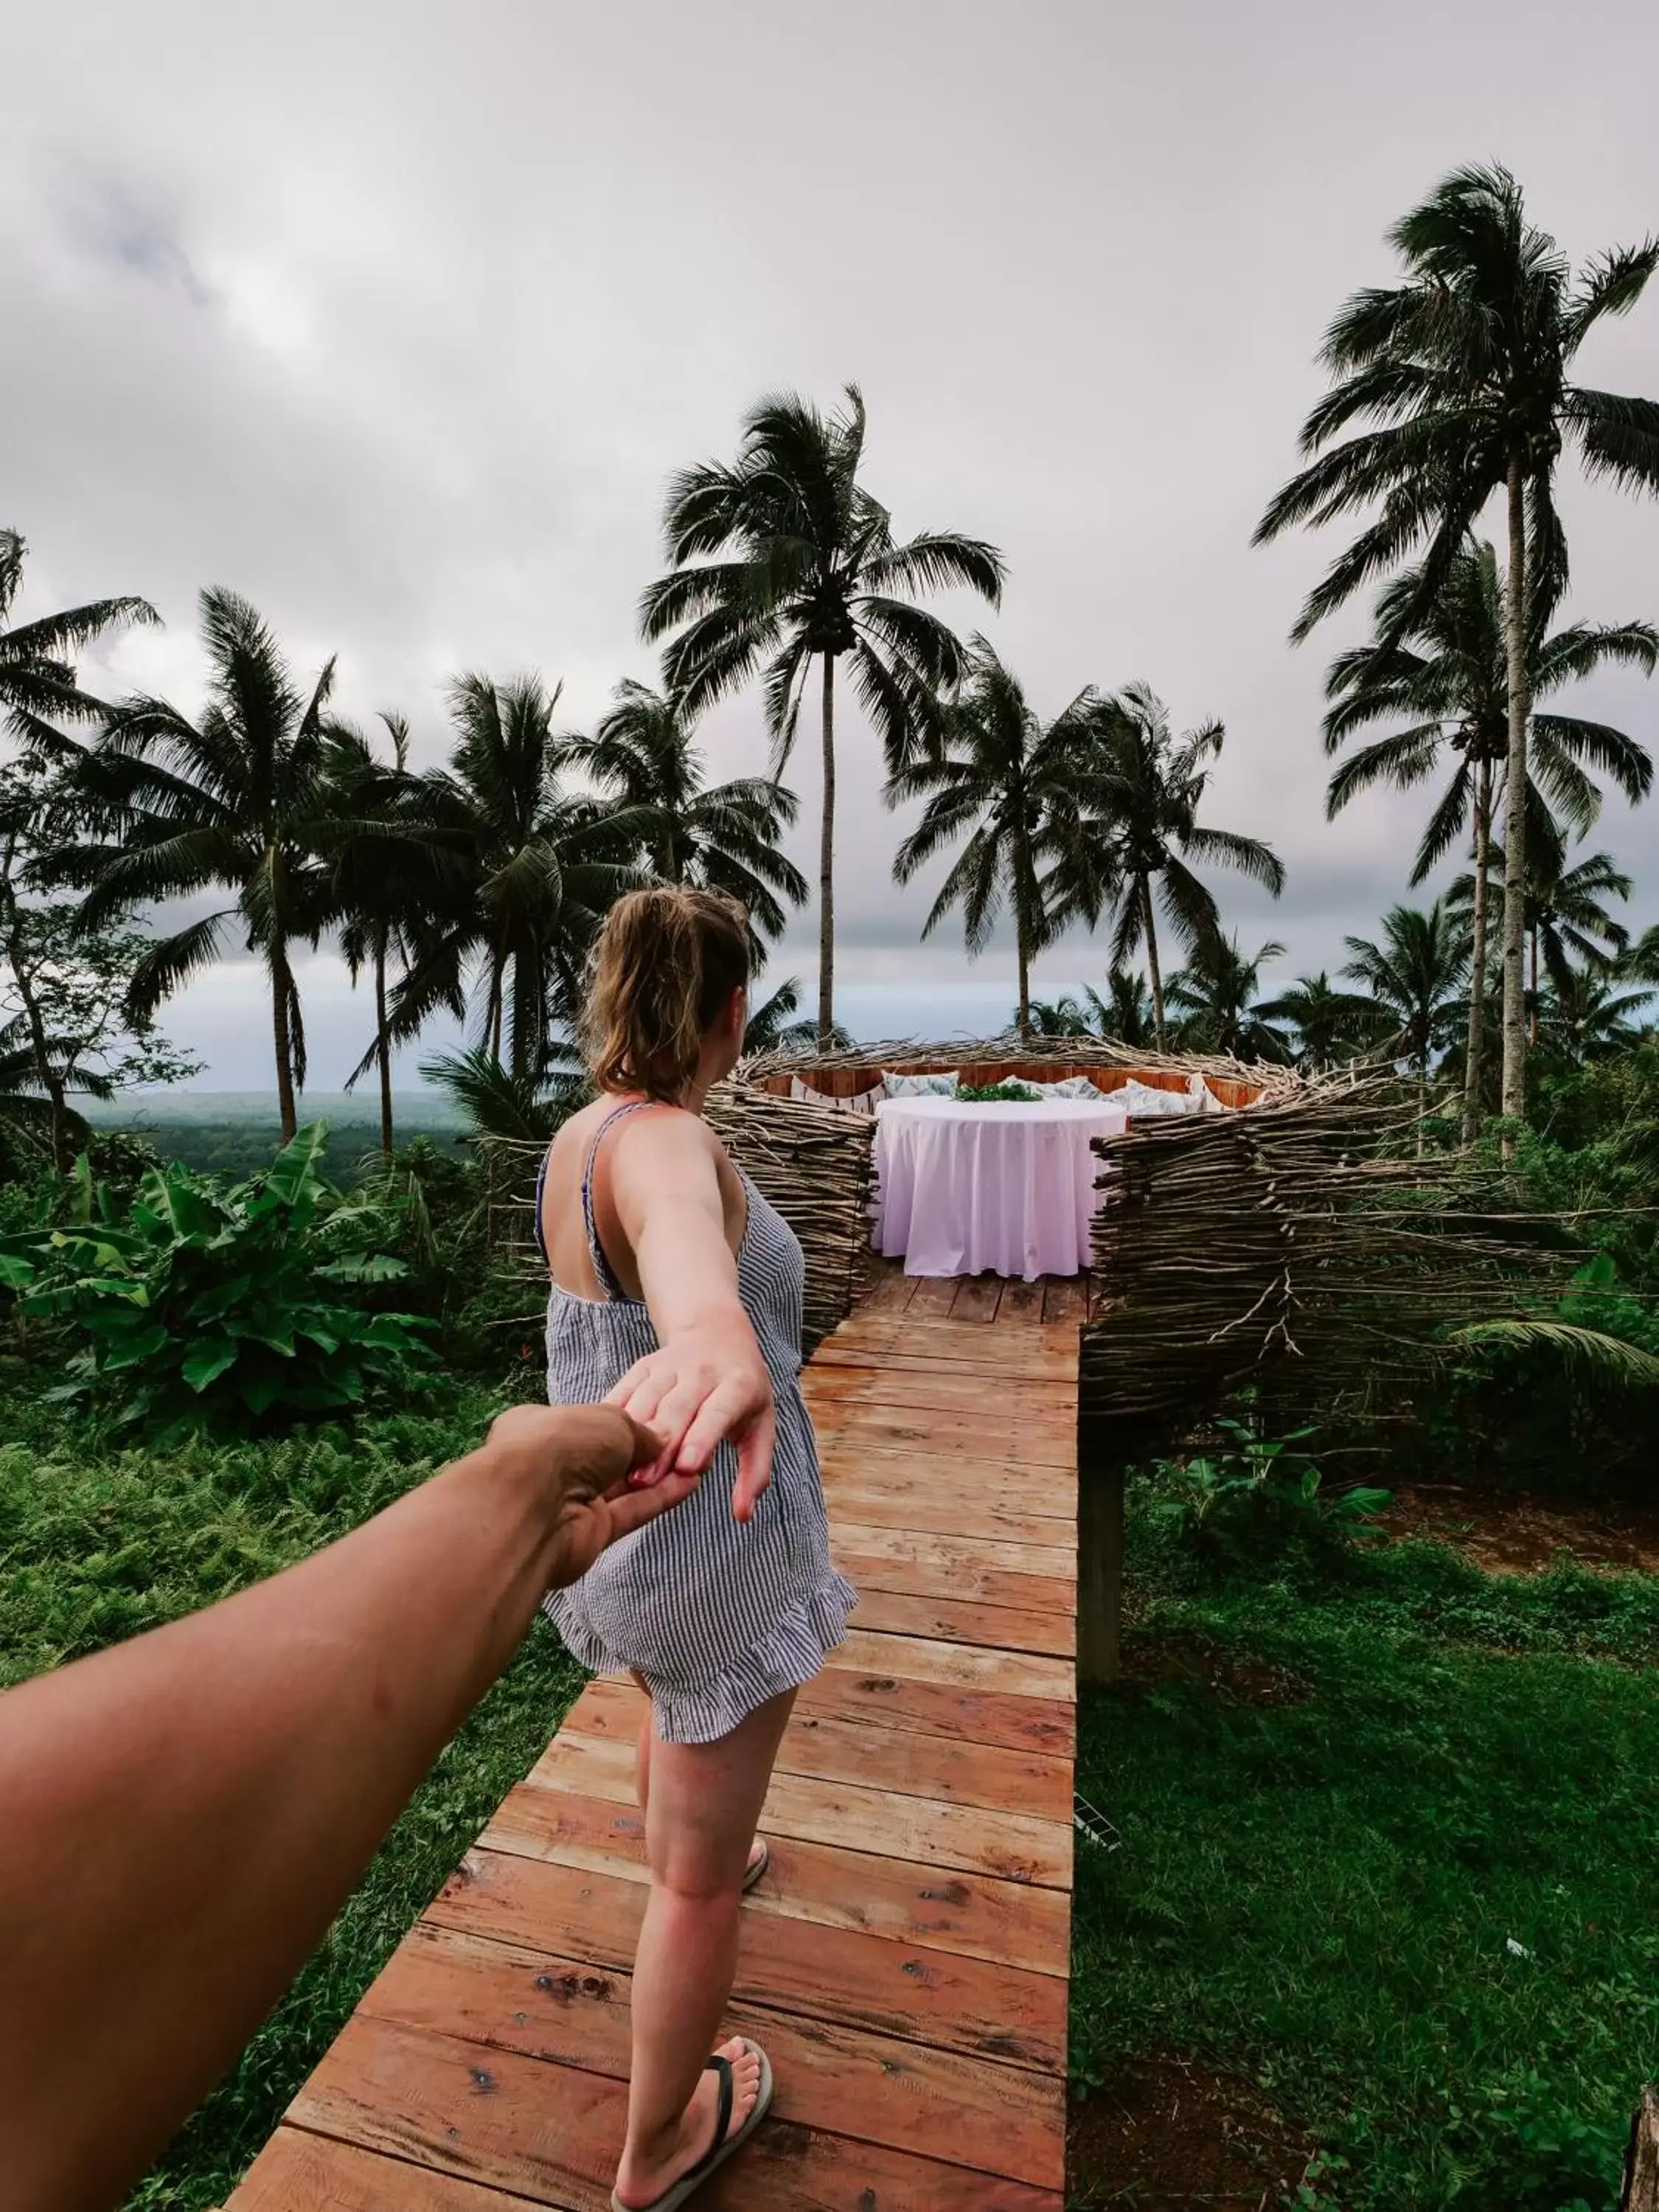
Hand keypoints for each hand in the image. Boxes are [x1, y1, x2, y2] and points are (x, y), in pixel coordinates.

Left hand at [483, 1404, 694, 1585]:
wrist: (532, 1504)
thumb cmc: (561, 1442)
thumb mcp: (610, 1419)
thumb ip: (640, 1431)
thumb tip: (661, 1442)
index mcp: (542, 1426)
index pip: (589, 1421)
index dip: (625, 1420)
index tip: (660, 1420)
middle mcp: (553, 1464)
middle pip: (607, 1457)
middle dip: (645, 1452)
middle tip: (685, 1442)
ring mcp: (570, 1501)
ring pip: (622, 1487)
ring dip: (659, 1476)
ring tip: (698, 1462)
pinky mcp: (589, 1533)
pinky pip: (631, 1512)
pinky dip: (659, 1499)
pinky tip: (690, 1484)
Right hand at [603, 1311, 775, 1522]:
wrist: (718, 1333)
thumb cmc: (742, 1392)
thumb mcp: (761, 1426)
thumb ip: (755, 1471)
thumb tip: (743, 1515)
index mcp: (738, 1386)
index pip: (718, 1411)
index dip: (703, 1437)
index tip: (688, 1467)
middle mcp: (702, 1372)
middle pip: (677, 1410)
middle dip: (659, 1446)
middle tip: (642, 1483)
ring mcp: (669, 1366)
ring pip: (646, 1400)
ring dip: (630, 1435)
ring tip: (618, 1471)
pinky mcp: (643, 1367)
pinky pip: (624, 1391)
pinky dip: (610, 1417)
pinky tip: (597, 1444)